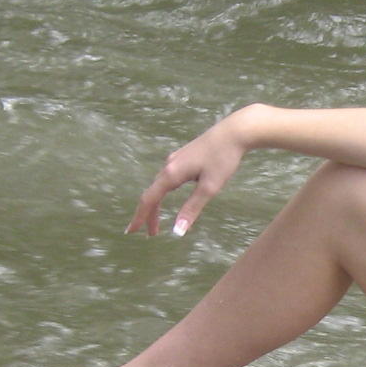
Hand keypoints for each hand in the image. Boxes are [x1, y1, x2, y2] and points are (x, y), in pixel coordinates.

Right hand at [125, 108, 252, 236]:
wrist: (233, 132)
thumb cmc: (223, 159)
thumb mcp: (210, 188)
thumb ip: (192, 209)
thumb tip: (177, 231)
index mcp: (172, 174)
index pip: (149, 199)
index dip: (140, 217)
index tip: (132, 231)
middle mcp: (169, 165)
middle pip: (152, 194)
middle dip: (150, 215)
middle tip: (151, 234)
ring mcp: (175, 159)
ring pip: (159, 185)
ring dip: (156, 204)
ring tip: (158, 221)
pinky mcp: (182, 157)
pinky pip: (166, 178)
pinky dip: (163, 193)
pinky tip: (169, 196)